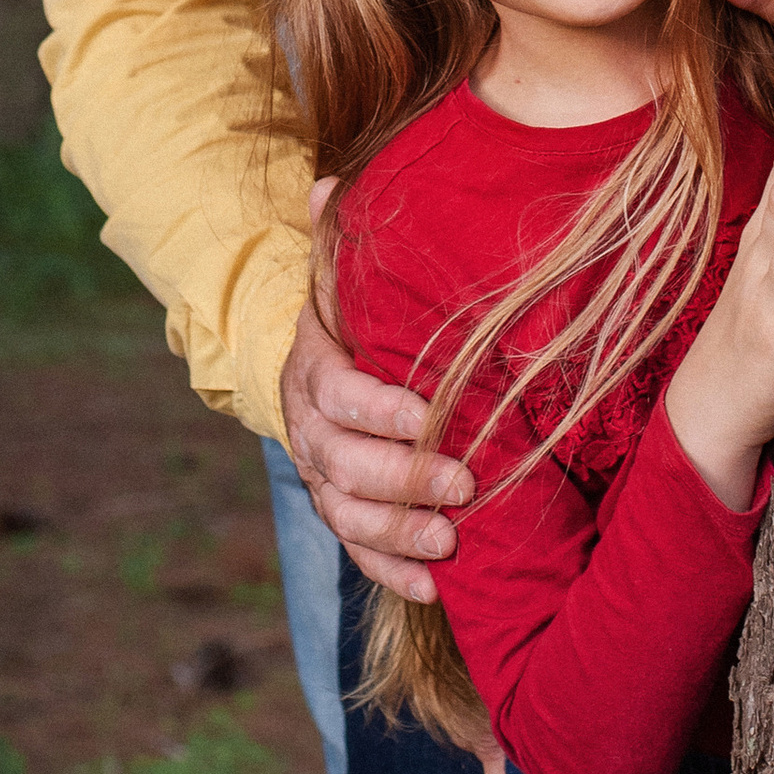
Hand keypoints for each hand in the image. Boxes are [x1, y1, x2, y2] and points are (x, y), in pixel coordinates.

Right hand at [280, 205, 471, 605]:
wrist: (321, 366)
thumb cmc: (353, 318)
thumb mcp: (346, 274)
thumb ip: (341, 238)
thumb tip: (327, 184)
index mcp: (314, 370)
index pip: (338, 394)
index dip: (377, 409)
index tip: (426, 415)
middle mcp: (310, 431)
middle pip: (343, 464)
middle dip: (403, 478)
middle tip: (462, 484)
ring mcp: (323, 478)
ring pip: (347, 515)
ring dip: (398, 533)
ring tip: (451, 542)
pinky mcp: (342, 512)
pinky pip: (358, 550)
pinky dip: (391, 571)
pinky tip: (434, 589)